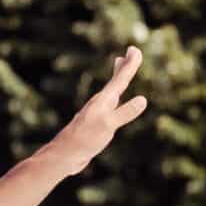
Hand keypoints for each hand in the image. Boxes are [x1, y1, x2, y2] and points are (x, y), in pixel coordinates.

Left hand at [44, 47, 147, 174]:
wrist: (63, 157)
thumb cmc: (83, 140)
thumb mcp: (107, 126)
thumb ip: (124, 113)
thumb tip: (142, 100)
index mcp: (103, 101)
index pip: (119, 79)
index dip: (129, 65)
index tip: (134, 49)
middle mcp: (100, 104)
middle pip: (115, 81)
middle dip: (124, 66)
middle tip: (130, 52)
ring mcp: (96, 114)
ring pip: (110, 92)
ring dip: (117, 79)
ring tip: (120, 67)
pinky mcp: (94, 125)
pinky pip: (109, 105)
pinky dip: (114, 97)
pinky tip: (113, 102)